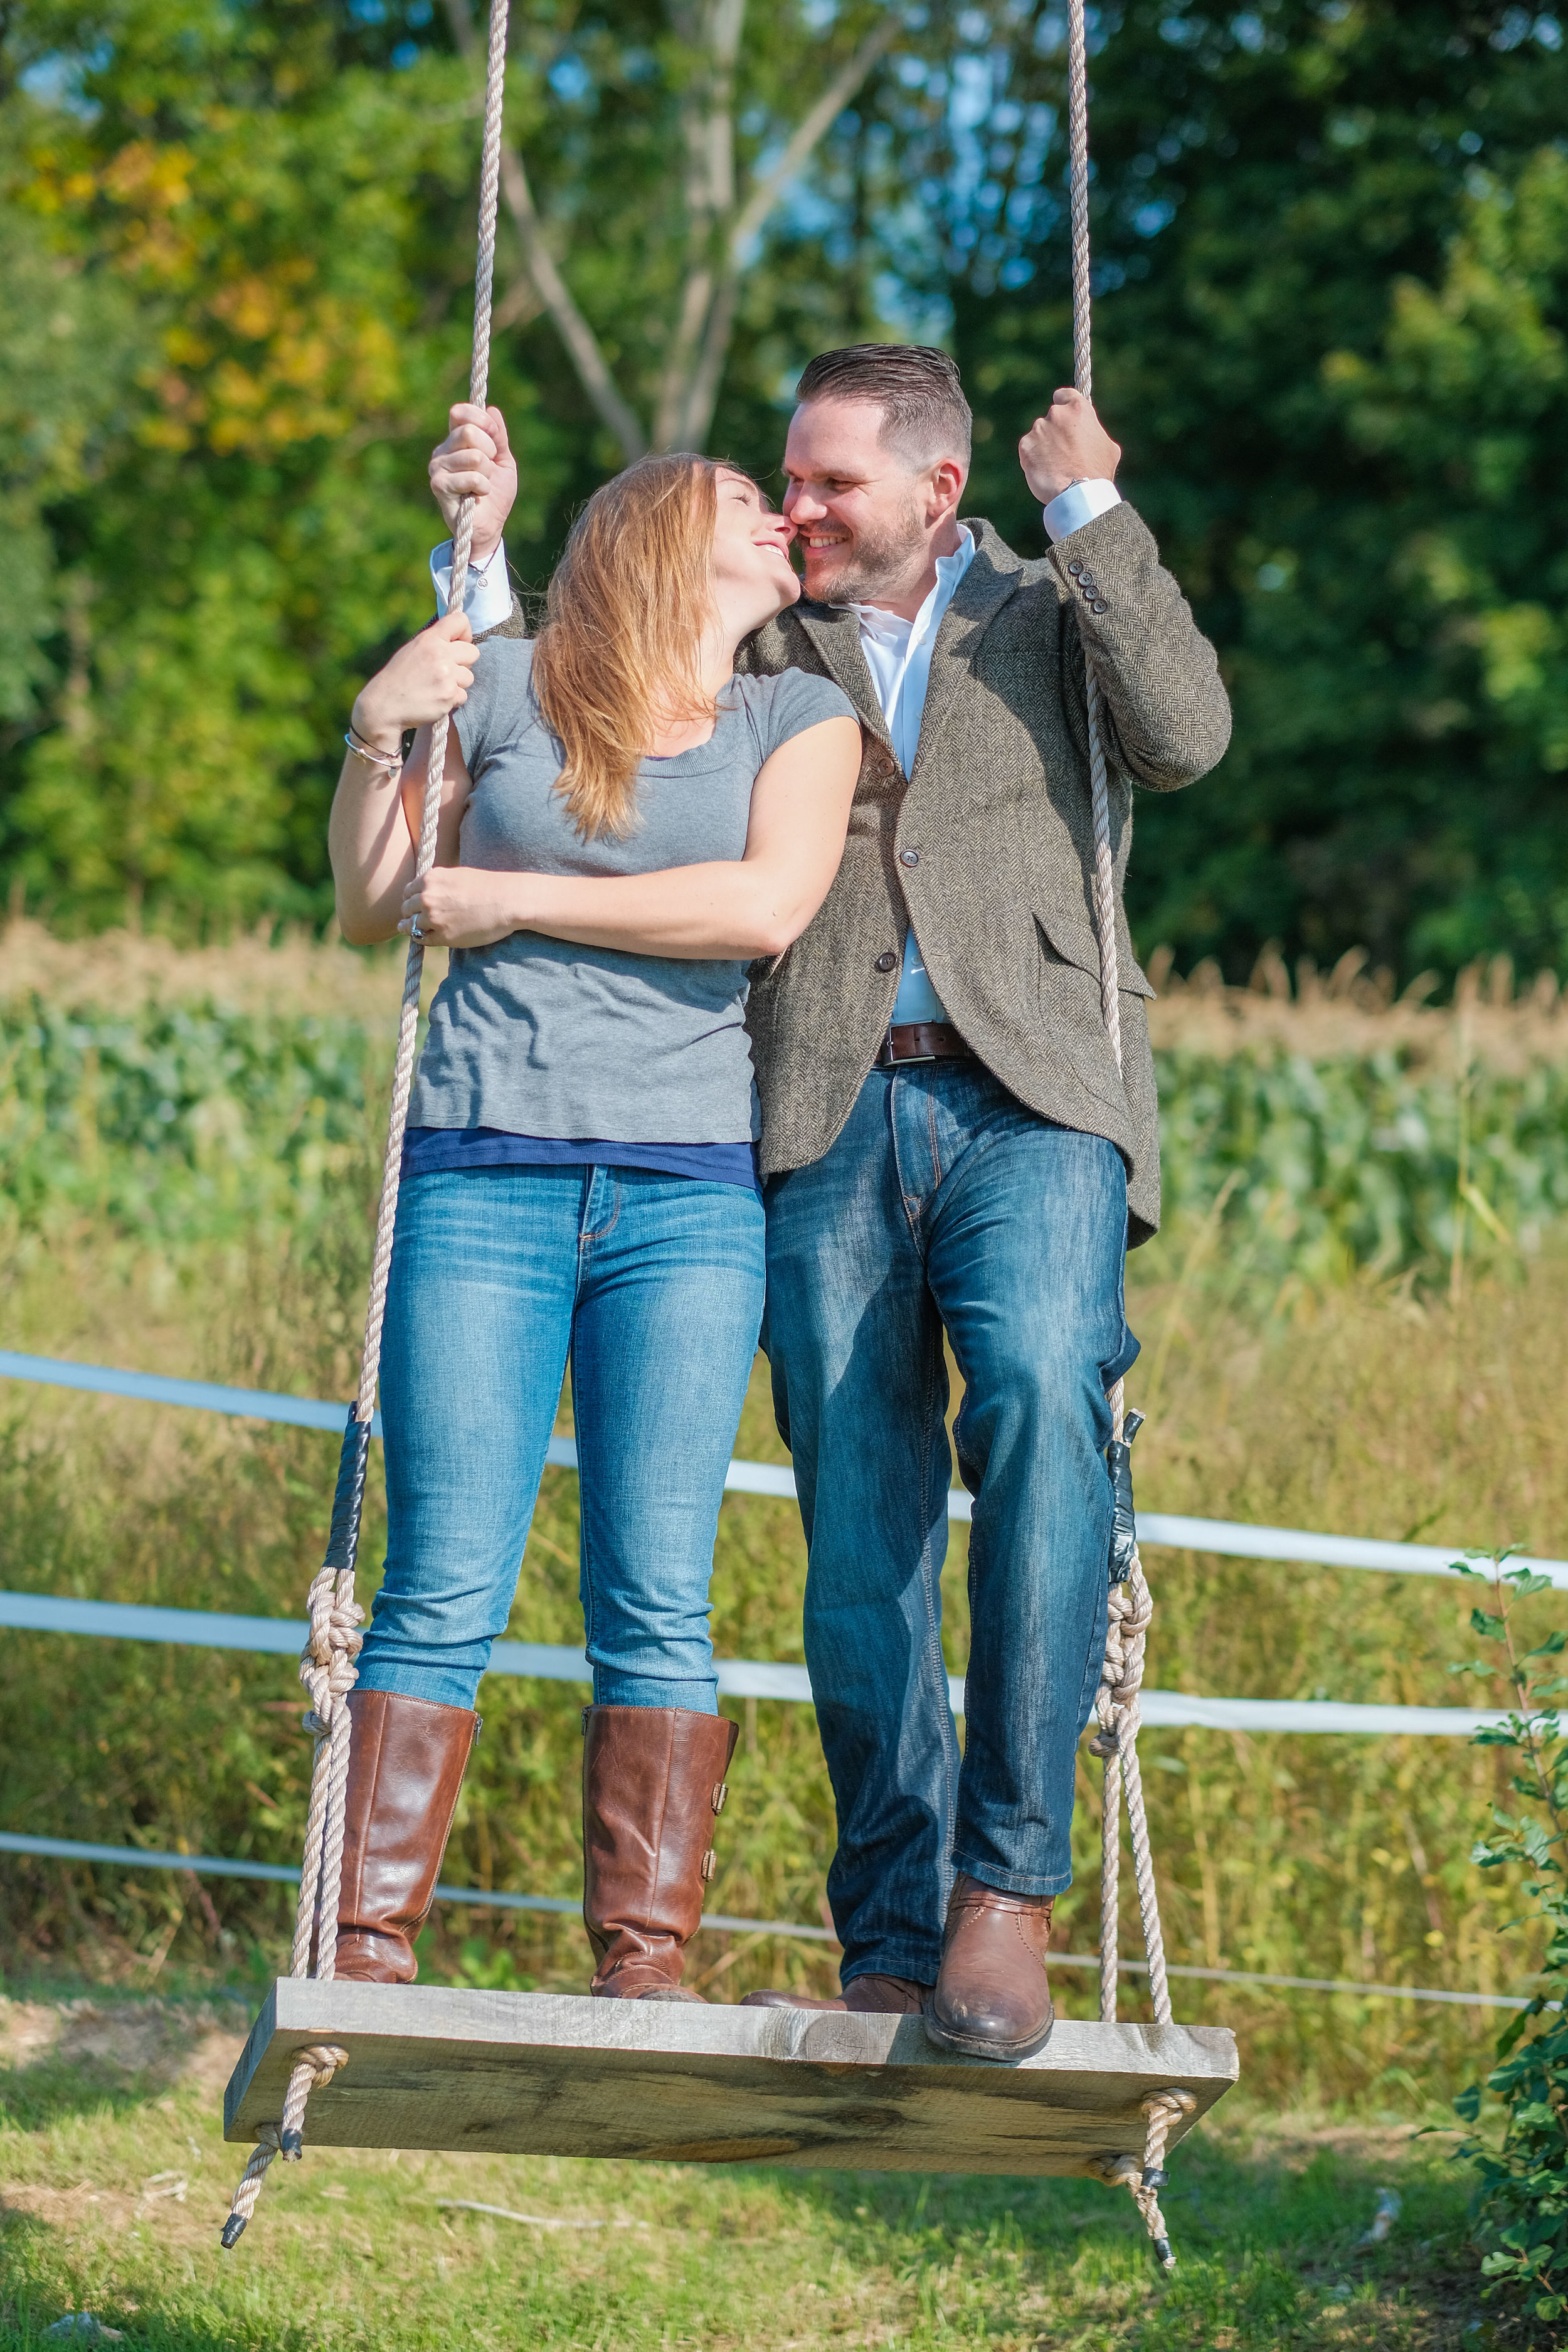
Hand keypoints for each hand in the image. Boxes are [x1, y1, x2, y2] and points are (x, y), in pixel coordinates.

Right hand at [351, 612, 476, 749]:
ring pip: (469, 676)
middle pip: (473, 652)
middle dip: (464, 663)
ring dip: (457, 683)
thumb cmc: (398, 677)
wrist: (384, 705)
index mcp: (429, 639)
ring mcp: (446, 675)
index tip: (458, 643)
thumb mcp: (412, 649)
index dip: (465, 633)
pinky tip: (435, 699)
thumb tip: (458, 639)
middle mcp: (440, 654)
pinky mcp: (449, 695)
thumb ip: (435, 642)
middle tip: (447, 671)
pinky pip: (463, 696)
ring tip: (437, 687)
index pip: (461, 621)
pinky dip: (452, 700)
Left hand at [400, 864, 526, 949]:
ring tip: (416, 930)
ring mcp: (434, 917)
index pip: (408, 891)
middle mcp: (427, 897)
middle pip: (406, 908)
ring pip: (410, 925)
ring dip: (413, 928)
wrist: (508, 901)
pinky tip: (427, 937)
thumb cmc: (488, 886)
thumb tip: (425, 893)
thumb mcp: (457, 875)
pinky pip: (421, 939)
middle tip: (414, 919)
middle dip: (410, 914)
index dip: (411, 899)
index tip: (415, 905)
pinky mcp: (443, 936)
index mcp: (431, 879)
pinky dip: (422, 938)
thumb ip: (438, 883)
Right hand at [429, 403, 517, 564]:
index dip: (482, 420)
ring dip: (487, 474)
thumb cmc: (495, 494)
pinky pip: (471, 476)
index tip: (495, 437)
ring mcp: (437, 467)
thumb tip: (492, 410)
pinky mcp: (439, 485)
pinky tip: (477, 495)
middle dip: (489, 451)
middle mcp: (443, 450)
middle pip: (468, 431)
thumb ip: (498, 437)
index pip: (460, 412)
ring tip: (482, 486)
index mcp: (455, 440)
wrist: (490, 526)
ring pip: (474, 456)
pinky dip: (483, 487)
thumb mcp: (503, 461)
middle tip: (489, 469)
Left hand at [1018, 388, 1121, 503]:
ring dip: (1044, 446)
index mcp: (1078, 408)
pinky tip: (1045, 471)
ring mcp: (1039, 429)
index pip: (1063, 395)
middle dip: (1055, 432)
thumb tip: (1091, 432)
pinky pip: (1029, 449)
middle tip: (1064, 452)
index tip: (1063, 415)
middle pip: (1051, 418)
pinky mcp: (1025, 445)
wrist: (1078, 492)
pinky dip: (1034, 458)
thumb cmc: (1097, 471)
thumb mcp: (1108, 446)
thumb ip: (1095, 432)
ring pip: (1039, 435)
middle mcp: (1056, 413)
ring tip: (1056, 466)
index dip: (1063, 404)